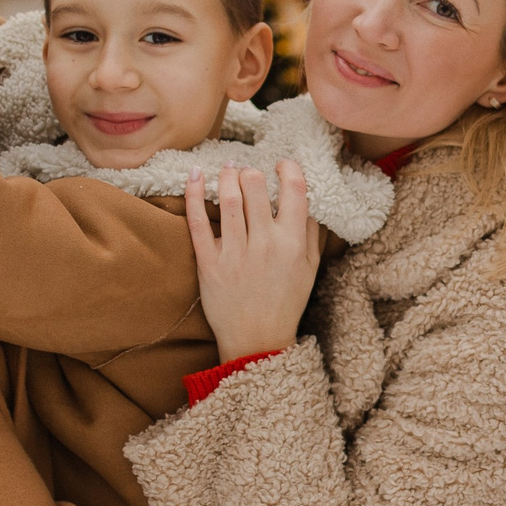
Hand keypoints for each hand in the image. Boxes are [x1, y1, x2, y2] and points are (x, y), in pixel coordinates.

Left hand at [187, 161, 323, 361]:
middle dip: (251, 171)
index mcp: (293, 243)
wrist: (257, 340)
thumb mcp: (310, 269)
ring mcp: (235, 253)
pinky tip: (195, 175)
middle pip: (255, 186)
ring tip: (228, 169)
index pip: (294, 189)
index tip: (281, 165)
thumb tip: (308, 198)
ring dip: (226, 175)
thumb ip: (312, 233)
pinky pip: (198, 222)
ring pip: (227, 198)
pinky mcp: (209, 263)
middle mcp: (265, 244)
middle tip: (248, 173)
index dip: (287, 168)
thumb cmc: (286, 303)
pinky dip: (193, 194)